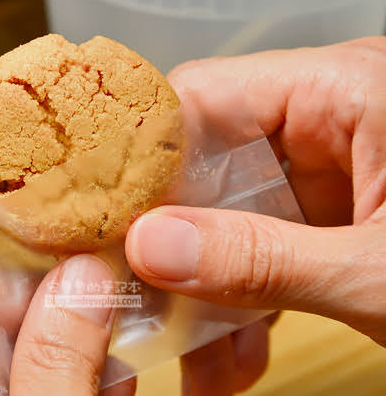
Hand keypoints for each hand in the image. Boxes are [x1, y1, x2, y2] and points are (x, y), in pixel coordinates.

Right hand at [125, 37, 385, 394]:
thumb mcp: (383, 276)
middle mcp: (330, 118)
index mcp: (348, 91)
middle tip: (118, 292)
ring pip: (231, 214)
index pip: (205, 95)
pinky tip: (224, 359)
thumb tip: (149, 248)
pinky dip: (244, 301)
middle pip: (208, 161)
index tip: (93, 215)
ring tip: (172, 350)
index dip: (142, 153)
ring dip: (203, 287)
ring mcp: (332, 170)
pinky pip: (267, 246)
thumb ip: (264, 260)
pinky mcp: (338, 216)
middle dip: (167, 239)